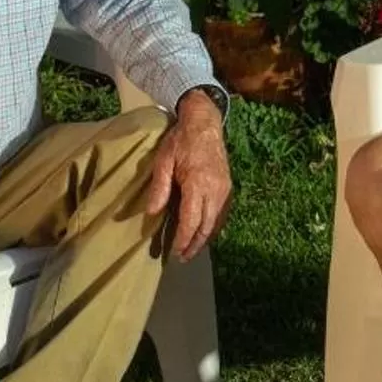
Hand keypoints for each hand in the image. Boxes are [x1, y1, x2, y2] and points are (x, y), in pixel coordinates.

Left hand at [144, 90, 230, 258]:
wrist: (205, 123)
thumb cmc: (180, 141)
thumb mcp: (163, 161)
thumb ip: (159, 188)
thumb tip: (152, 213)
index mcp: (197, 183)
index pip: (191, 221)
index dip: (183, 239)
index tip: (174, 252)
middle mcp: (215, 190)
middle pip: (206, 227)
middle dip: (194, 245)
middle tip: (182, 258)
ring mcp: (225, 190)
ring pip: (217, 223)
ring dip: (205, 239)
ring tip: (192, 251)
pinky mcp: (228, 188)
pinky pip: (222, 214)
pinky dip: (213, 228)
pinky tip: (204, 233)